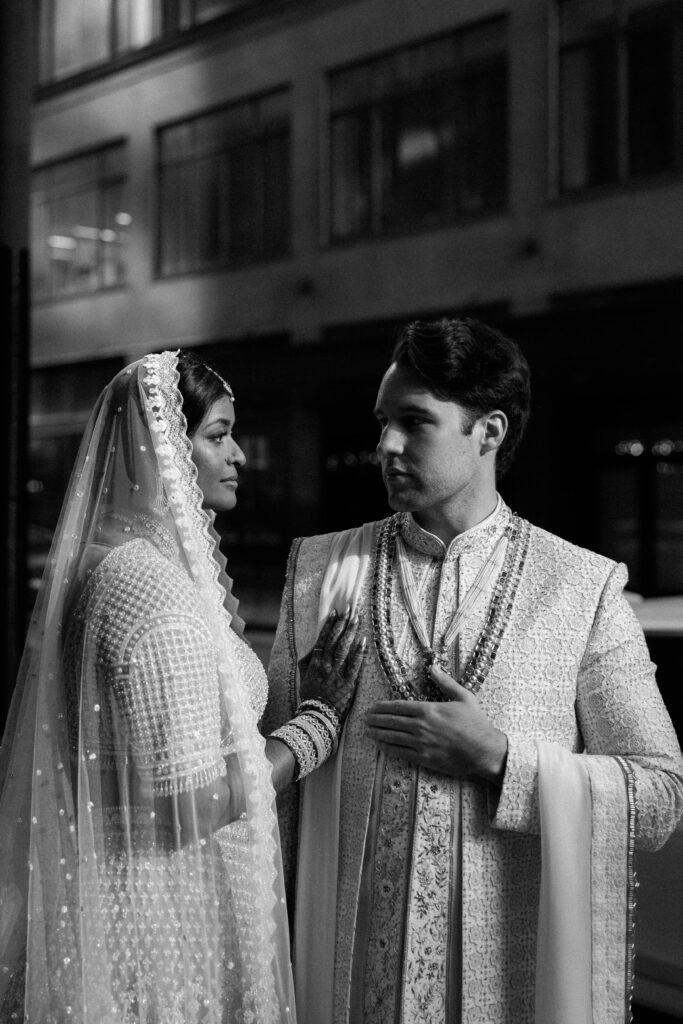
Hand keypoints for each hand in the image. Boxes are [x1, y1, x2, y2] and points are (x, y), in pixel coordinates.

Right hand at [299, 607, 366, 723]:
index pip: (323, 639)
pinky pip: (354, 664)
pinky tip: (364, 640)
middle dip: (342, 623)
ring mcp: (337, 673)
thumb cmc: (310, 696)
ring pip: (344, 648)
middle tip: (349, 609)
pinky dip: (359, 652)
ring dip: (350, 632)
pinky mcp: (348, 683)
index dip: (329, 625)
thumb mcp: (303, 677)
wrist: (316, 715)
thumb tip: (312, 649)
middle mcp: (325, 665)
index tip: (335, 613)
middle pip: (334, 640)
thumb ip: (306, 662)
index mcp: (315, 663)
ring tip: (356, 619)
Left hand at [365, 663, 507, 783]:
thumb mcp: (464, 696)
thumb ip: (445, 682)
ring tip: (367, 731)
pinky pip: (401, 753)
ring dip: (377, 733)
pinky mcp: (424, 758)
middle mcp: (421, 726)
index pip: (399, 706)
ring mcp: (421, 743)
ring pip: (393, 737)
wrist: (484, 750)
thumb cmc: (476, 723)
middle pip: (391, 721)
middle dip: (376, 719)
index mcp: (429, 709)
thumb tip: (433, 667)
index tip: (372, 707)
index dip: (383, 707)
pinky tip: (380, 745)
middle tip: (364, 718)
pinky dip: (388, 748)